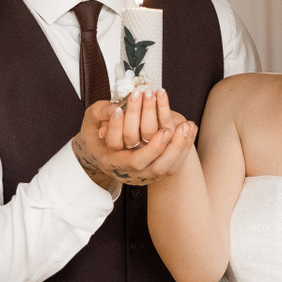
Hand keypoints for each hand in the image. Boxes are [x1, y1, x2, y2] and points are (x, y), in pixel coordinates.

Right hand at [71, 93, 197, 189]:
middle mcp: (130, 173)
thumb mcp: (90, 121)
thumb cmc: (96, 134)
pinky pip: (175, 163)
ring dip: (180, 147)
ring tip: (187, 125)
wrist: (100, 153)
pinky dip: (185, 146)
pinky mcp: (155, 170)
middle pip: (155, 168)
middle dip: (167, 148)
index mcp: (113, 162)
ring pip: (168, 168)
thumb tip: (115, 106)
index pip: (134, 161)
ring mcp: (144, 174)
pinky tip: (191, 127)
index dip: (149, 146)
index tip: (161, 128)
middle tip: (173, 128)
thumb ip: (100, 112)